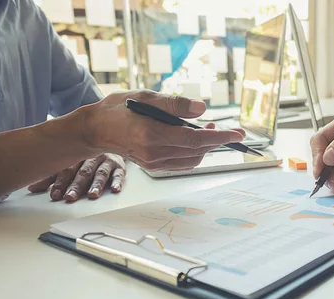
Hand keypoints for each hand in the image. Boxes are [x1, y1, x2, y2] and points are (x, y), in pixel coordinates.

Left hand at [28, 153, 125, 201]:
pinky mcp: (120, 166)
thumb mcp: (68, 165)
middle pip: (83, 172)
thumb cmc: (87, 157)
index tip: (55, 195)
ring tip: (92, 195)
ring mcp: (106, 160)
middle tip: (70, 197)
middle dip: (76, 186)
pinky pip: (119, 174)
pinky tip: (115, 189)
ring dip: (96, 184)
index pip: (67, 169)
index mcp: (75, 155)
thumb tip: (31, 188)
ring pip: (100, 173)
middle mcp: (91, 157)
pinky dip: (118, 181)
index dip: (60, 182)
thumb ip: (52, 177)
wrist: (111, 140)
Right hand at [80, 91, 244, 170]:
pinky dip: (195, 153)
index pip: (194, 139)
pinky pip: (183, 163)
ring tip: (209, 130)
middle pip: (196, 150)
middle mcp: (154, 152)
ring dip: (206, 147)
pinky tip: (195, 140)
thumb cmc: (119, 109)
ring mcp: (154, 162)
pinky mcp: (154, 166)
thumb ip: (175, 104)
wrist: (96, 129)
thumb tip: (201, 108)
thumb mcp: (146, 97)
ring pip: (192, 159)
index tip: (237, 134)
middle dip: (216, 140)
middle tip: (225, 128)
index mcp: (151, 133)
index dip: (219, 137)